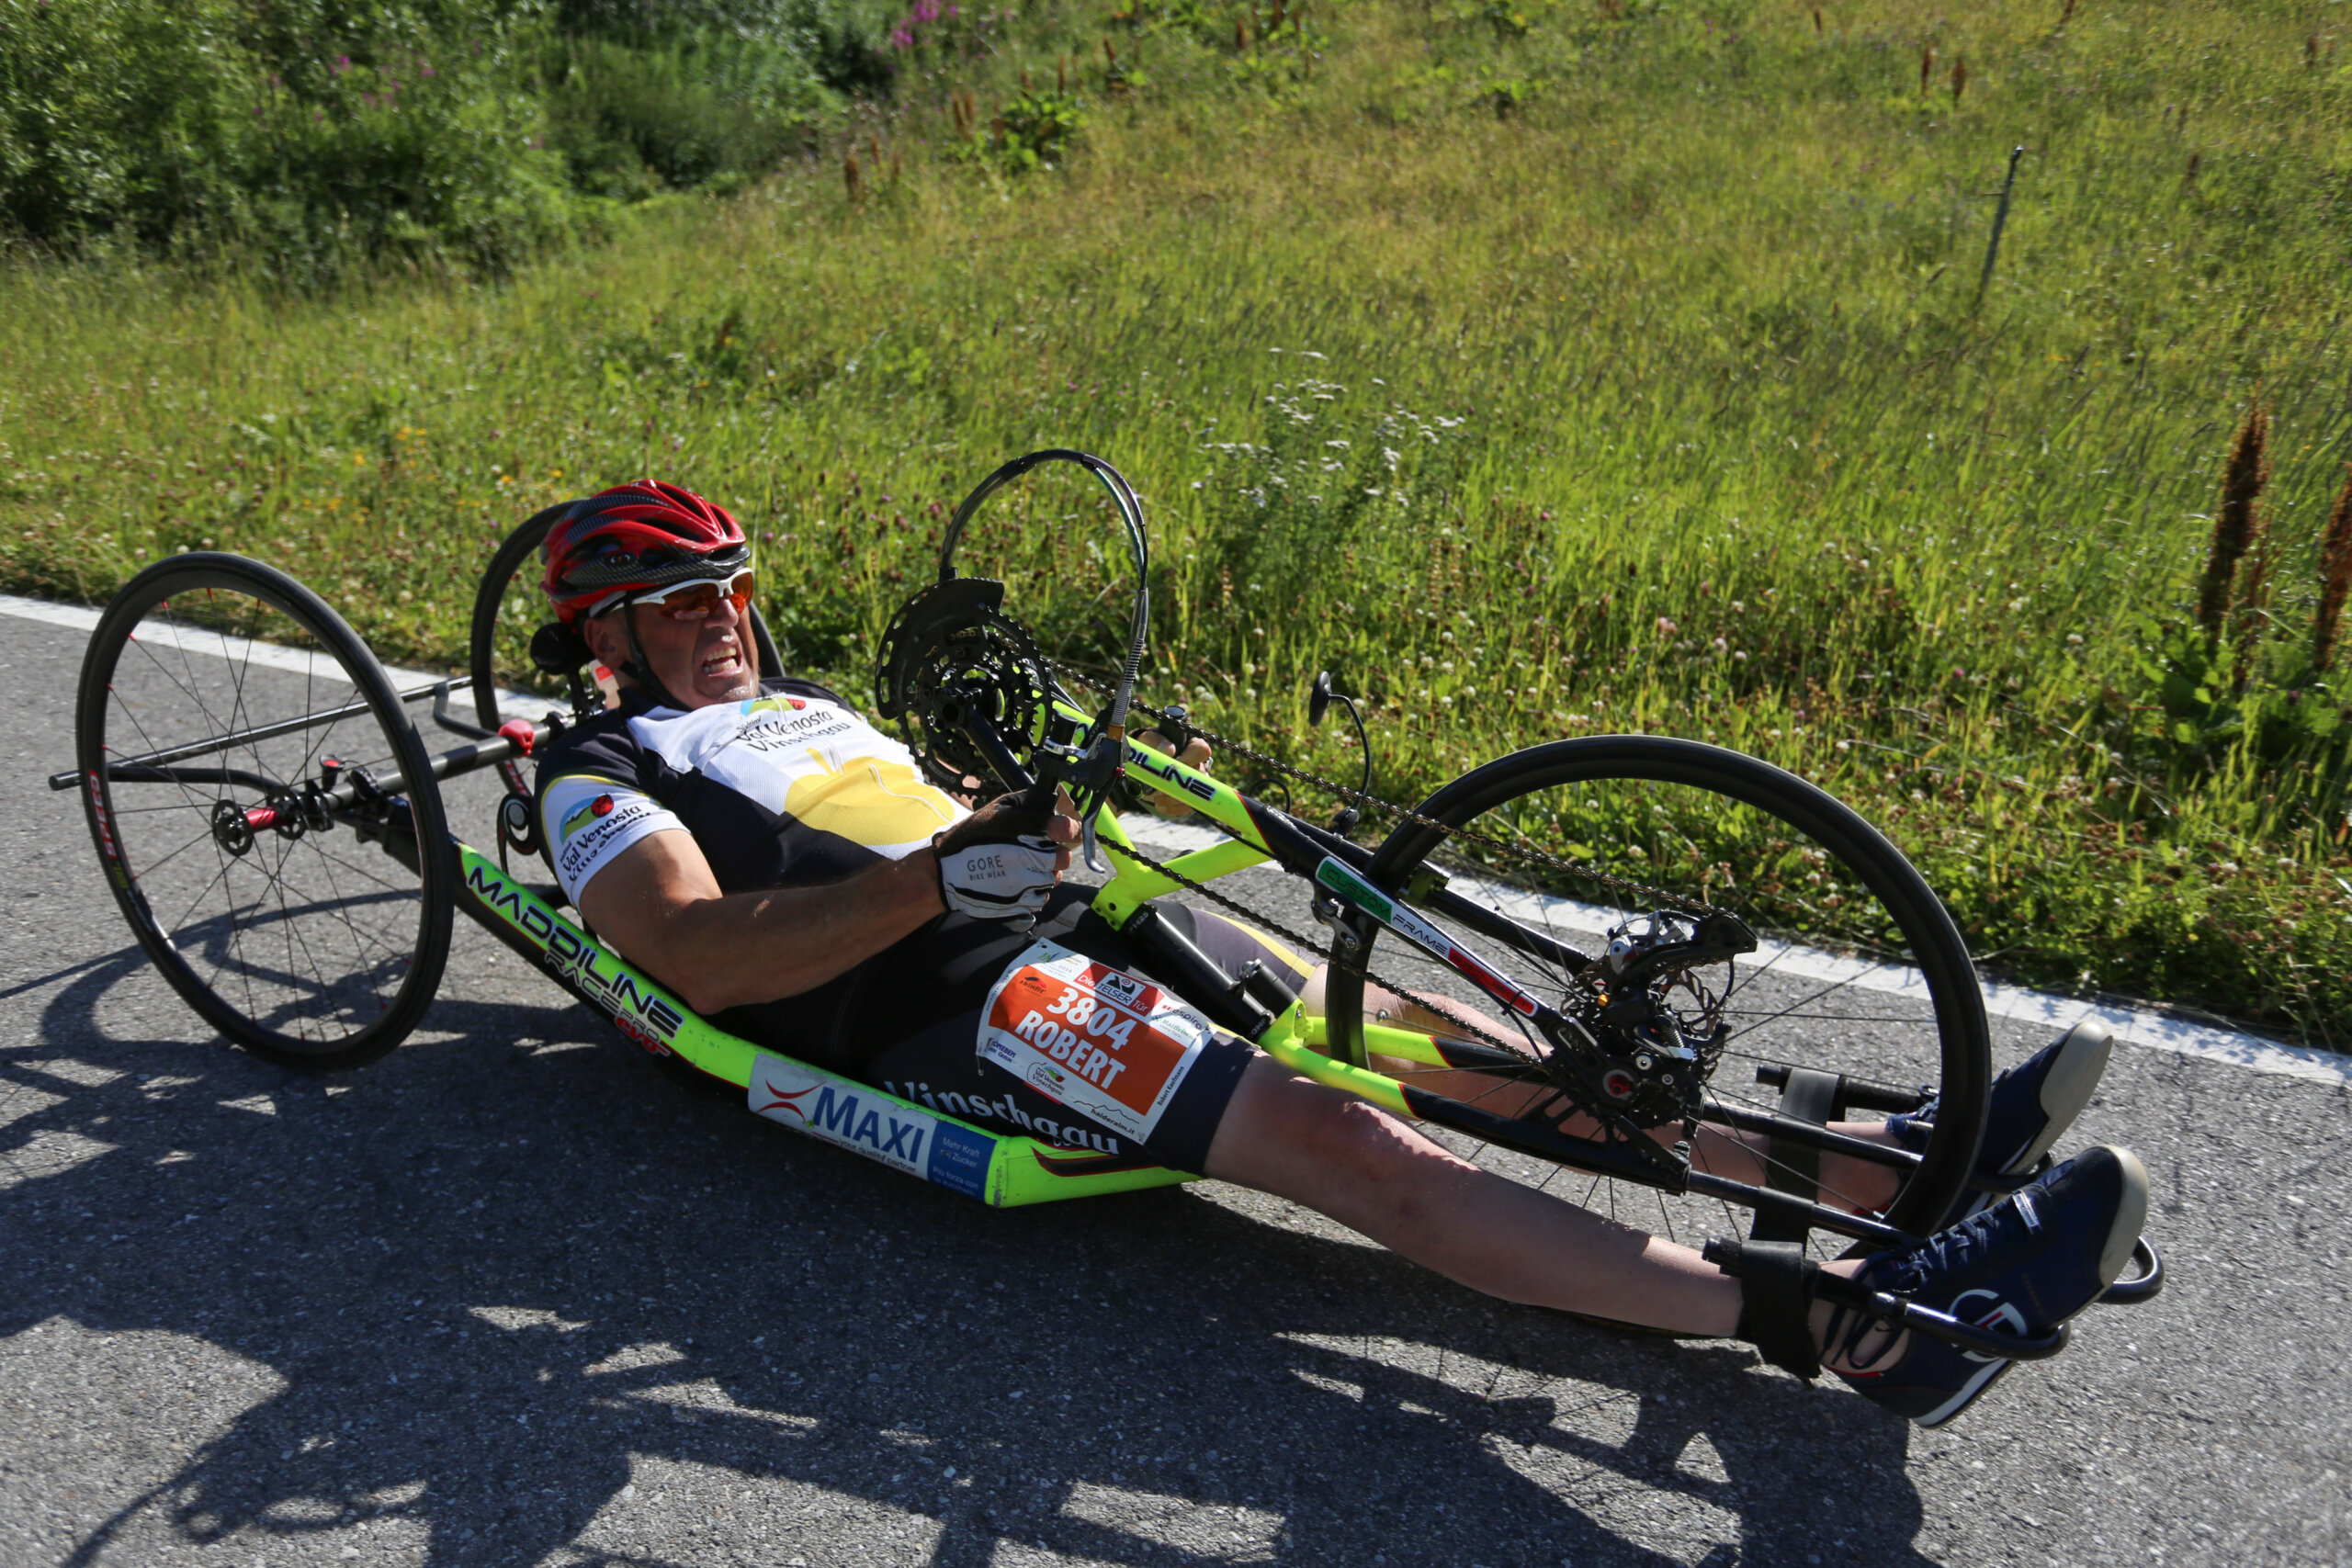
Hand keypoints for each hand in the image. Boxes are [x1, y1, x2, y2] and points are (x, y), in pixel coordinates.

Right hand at [932, 789, 1078, 923]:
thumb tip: (1057, 800)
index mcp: (1022, 829)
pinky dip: (1034, 892)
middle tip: (1036, 852)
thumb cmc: (971, 838)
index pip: (1065, 829)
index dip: (1068, 830)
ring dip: (1043, 873)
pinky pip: (1041, 898)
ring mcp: (1024, 883)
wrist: (945, 873)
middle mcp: (1026, 856)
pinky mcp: (1019, 904)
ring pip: (1053, 879)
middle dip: (1053, 854)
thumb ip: (1028, 805)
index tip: (1062, 831)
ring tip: (1021, 868)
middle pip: (1063, 858)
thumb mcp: (996, 810)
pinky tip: (1017, 883)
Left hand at [1134, 729, 1213, 818]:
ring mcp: (1195, 782)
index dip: (1190, 758)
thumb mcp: (1146, 740)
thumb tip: (1169, 749)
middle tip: (1159, 783)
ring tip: (1154, 794)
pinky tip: (1158, 803)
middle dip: (1178, 781)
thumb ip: (1155, 740)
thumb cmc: (1147, 748)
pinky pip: (1186, 806)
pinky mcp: (1189, 798)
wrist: (1143, 767)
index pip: (1202, 749)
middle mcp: (1197, 764)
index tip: (1173, 761)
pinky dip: (1171, 807)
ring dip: (1171, 796)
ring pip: (1193, 792)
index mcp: (1190, 745)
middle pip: (1199, 775)